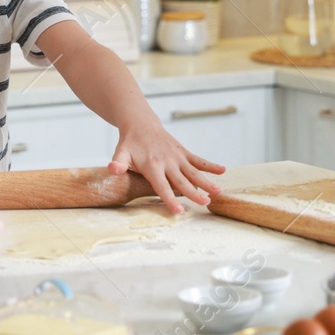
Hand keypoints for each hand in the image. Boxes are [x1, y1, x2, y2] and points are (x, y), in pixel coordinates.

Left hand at [107, 118, 225, 212]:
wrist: (141, 123)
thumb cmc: (130, 144)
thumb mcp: (120, 153)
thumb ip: (118, 163)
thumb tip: (112, 169)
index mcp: (152, 166)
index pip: (162, 187)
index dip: (170, 199)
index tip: (179, 211)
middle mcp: (167, 162)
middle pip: (182, 181)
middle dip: (194, 193)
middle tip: (205, 204)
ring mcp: (177, 157)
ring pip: (194, 172)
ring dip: (206, 181)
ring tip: (217, 192)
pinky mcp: (183, 152)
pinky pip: (198, 160)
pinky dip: (210, 165)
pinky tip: (222, 170)